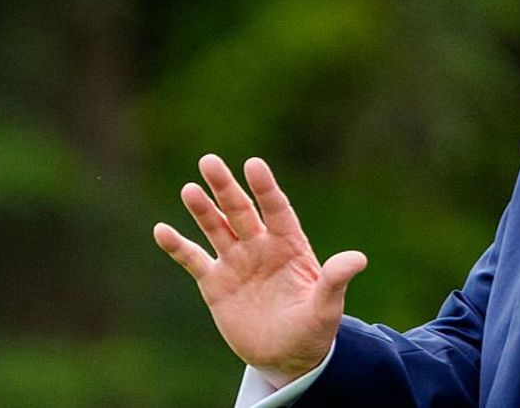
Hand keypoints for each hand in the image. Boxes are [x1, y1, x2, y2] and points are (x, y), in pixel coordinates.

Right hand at [153, 154, 366, 386]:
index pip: (276, 209)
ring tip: (189, 189)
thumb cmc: (312, 330)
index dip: (265, 188)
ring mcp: (237, 262)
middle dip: (225, 188)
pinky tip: (161, 230)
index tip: (253, 165)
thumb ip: (335, 281)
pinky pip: (194, 260)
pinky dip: (178, 246)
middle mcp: (261, 247)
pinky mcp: (215, 283)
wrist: (286, 357)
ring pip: (216, 228)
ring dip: (202, 210)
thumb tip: (358, 259)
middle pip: (240, 211)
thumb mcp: (326, 308)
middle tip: (209, 161)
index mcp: (290, 245)